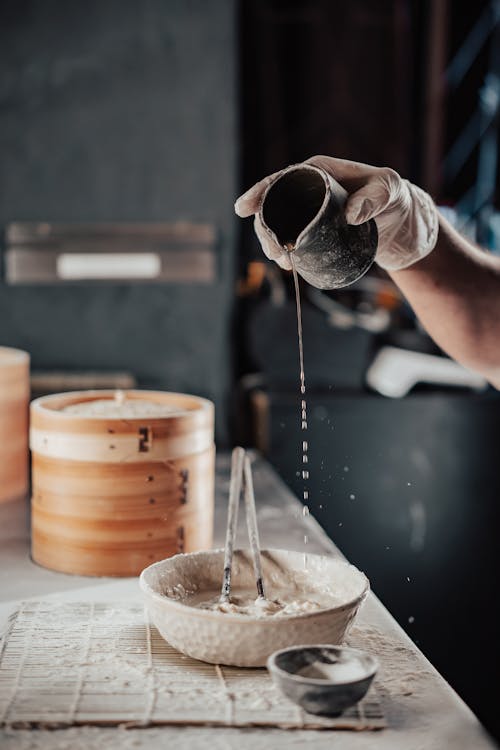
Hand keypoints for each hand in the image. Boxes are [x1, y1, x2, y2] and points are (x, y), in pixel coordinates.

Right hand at [234, 155, 438, 271]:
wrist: (398, 221)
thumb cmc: (393, 198)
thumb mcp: (388, 192)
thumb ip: (374, 198)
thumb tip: (352, 214)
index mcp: (319, 171)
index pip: (283, 178)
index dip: (260, 191)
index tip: (245, 208)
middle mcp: (309, 188)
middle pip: (275, 204)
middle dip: (265, 226)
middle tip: (273, 250)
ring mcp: (309, 210)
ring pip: (280, 223)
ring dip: (272, 242)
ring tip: (280, 260)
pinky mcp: (313, 228)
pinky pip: (292, 237)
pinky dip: (285, 250)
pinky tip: (287, 264)